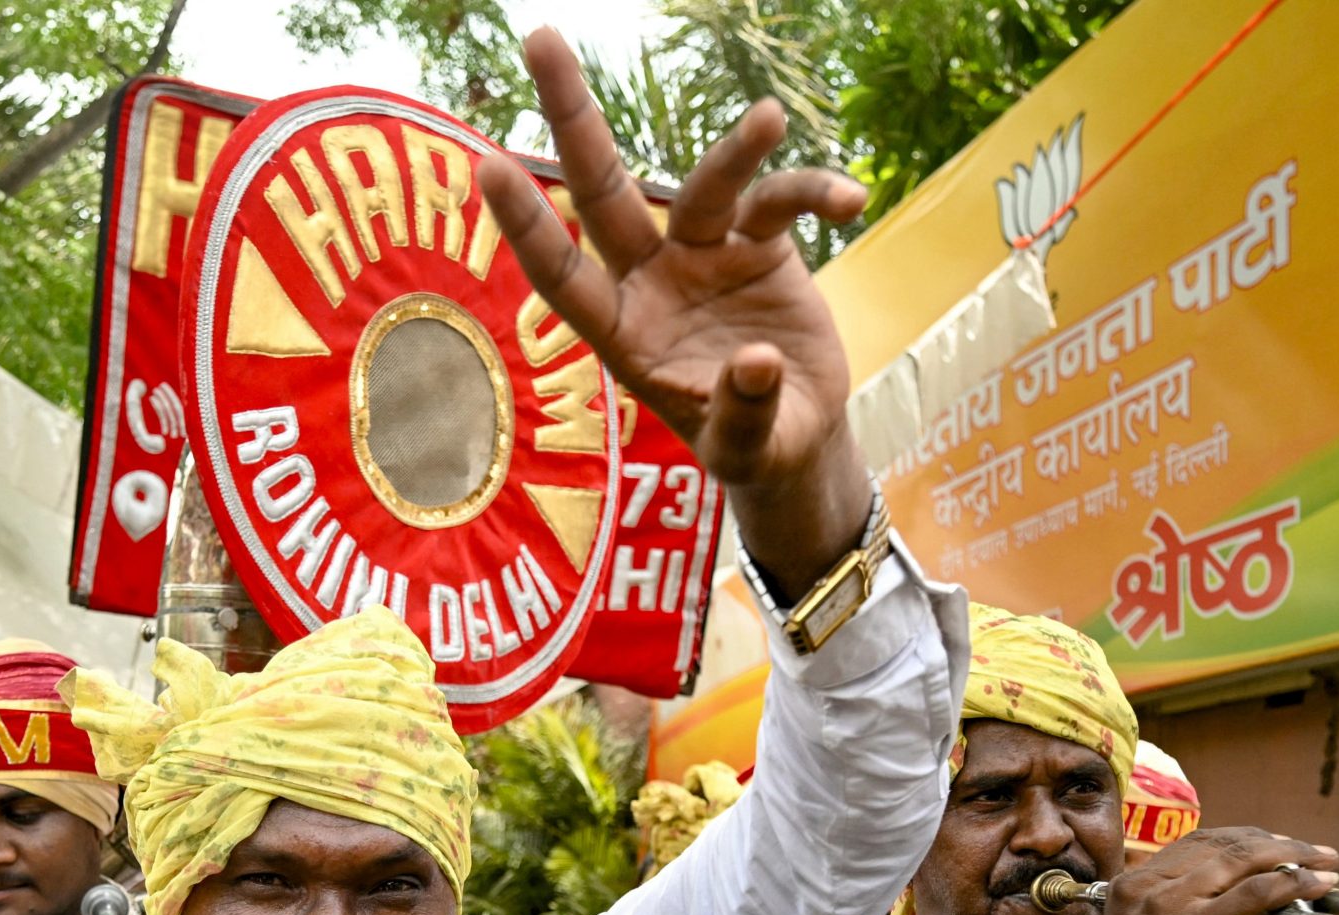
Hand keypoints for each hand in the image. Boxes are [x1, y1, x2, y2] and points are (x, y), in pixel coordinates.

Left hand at [480, 28, 873, 589]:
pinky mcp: (761, 243)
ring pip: (704, 184)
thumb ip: (745, 412)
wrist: (797, 434)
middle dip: (573, 116)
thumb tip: (756, 361)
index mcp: (625, 332)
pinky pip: (780, 200)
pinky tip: (851, 200)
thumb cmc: (752, 447)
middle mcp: (653, 278)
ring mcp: (704, 252)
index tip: (486, 166)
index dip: (528, 225)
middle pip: (603, 189)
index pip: (564, 273)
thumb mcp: (747, 450)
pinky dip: (812, 191)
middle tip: (538, 36)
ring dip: (734, 151)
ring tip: (768, 120)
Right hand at [1082, 828, 1338, 914]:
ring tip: (1324, 864)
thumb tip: (1226, 893)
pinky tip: (1315, 886)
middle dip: (1276, 843)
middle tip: (1314, 853)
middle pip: (1222, 843)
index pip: (1198, 841)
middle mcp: (1144, 884)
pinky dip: (1290, 884)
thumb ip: (1174, 909)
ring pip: (1241, 860)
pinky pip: (1253, 894)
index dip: (1247, 839)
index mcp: (1130, 883)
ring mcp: (1166, 902)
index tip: (1280, 848)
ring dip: (1292, 857)